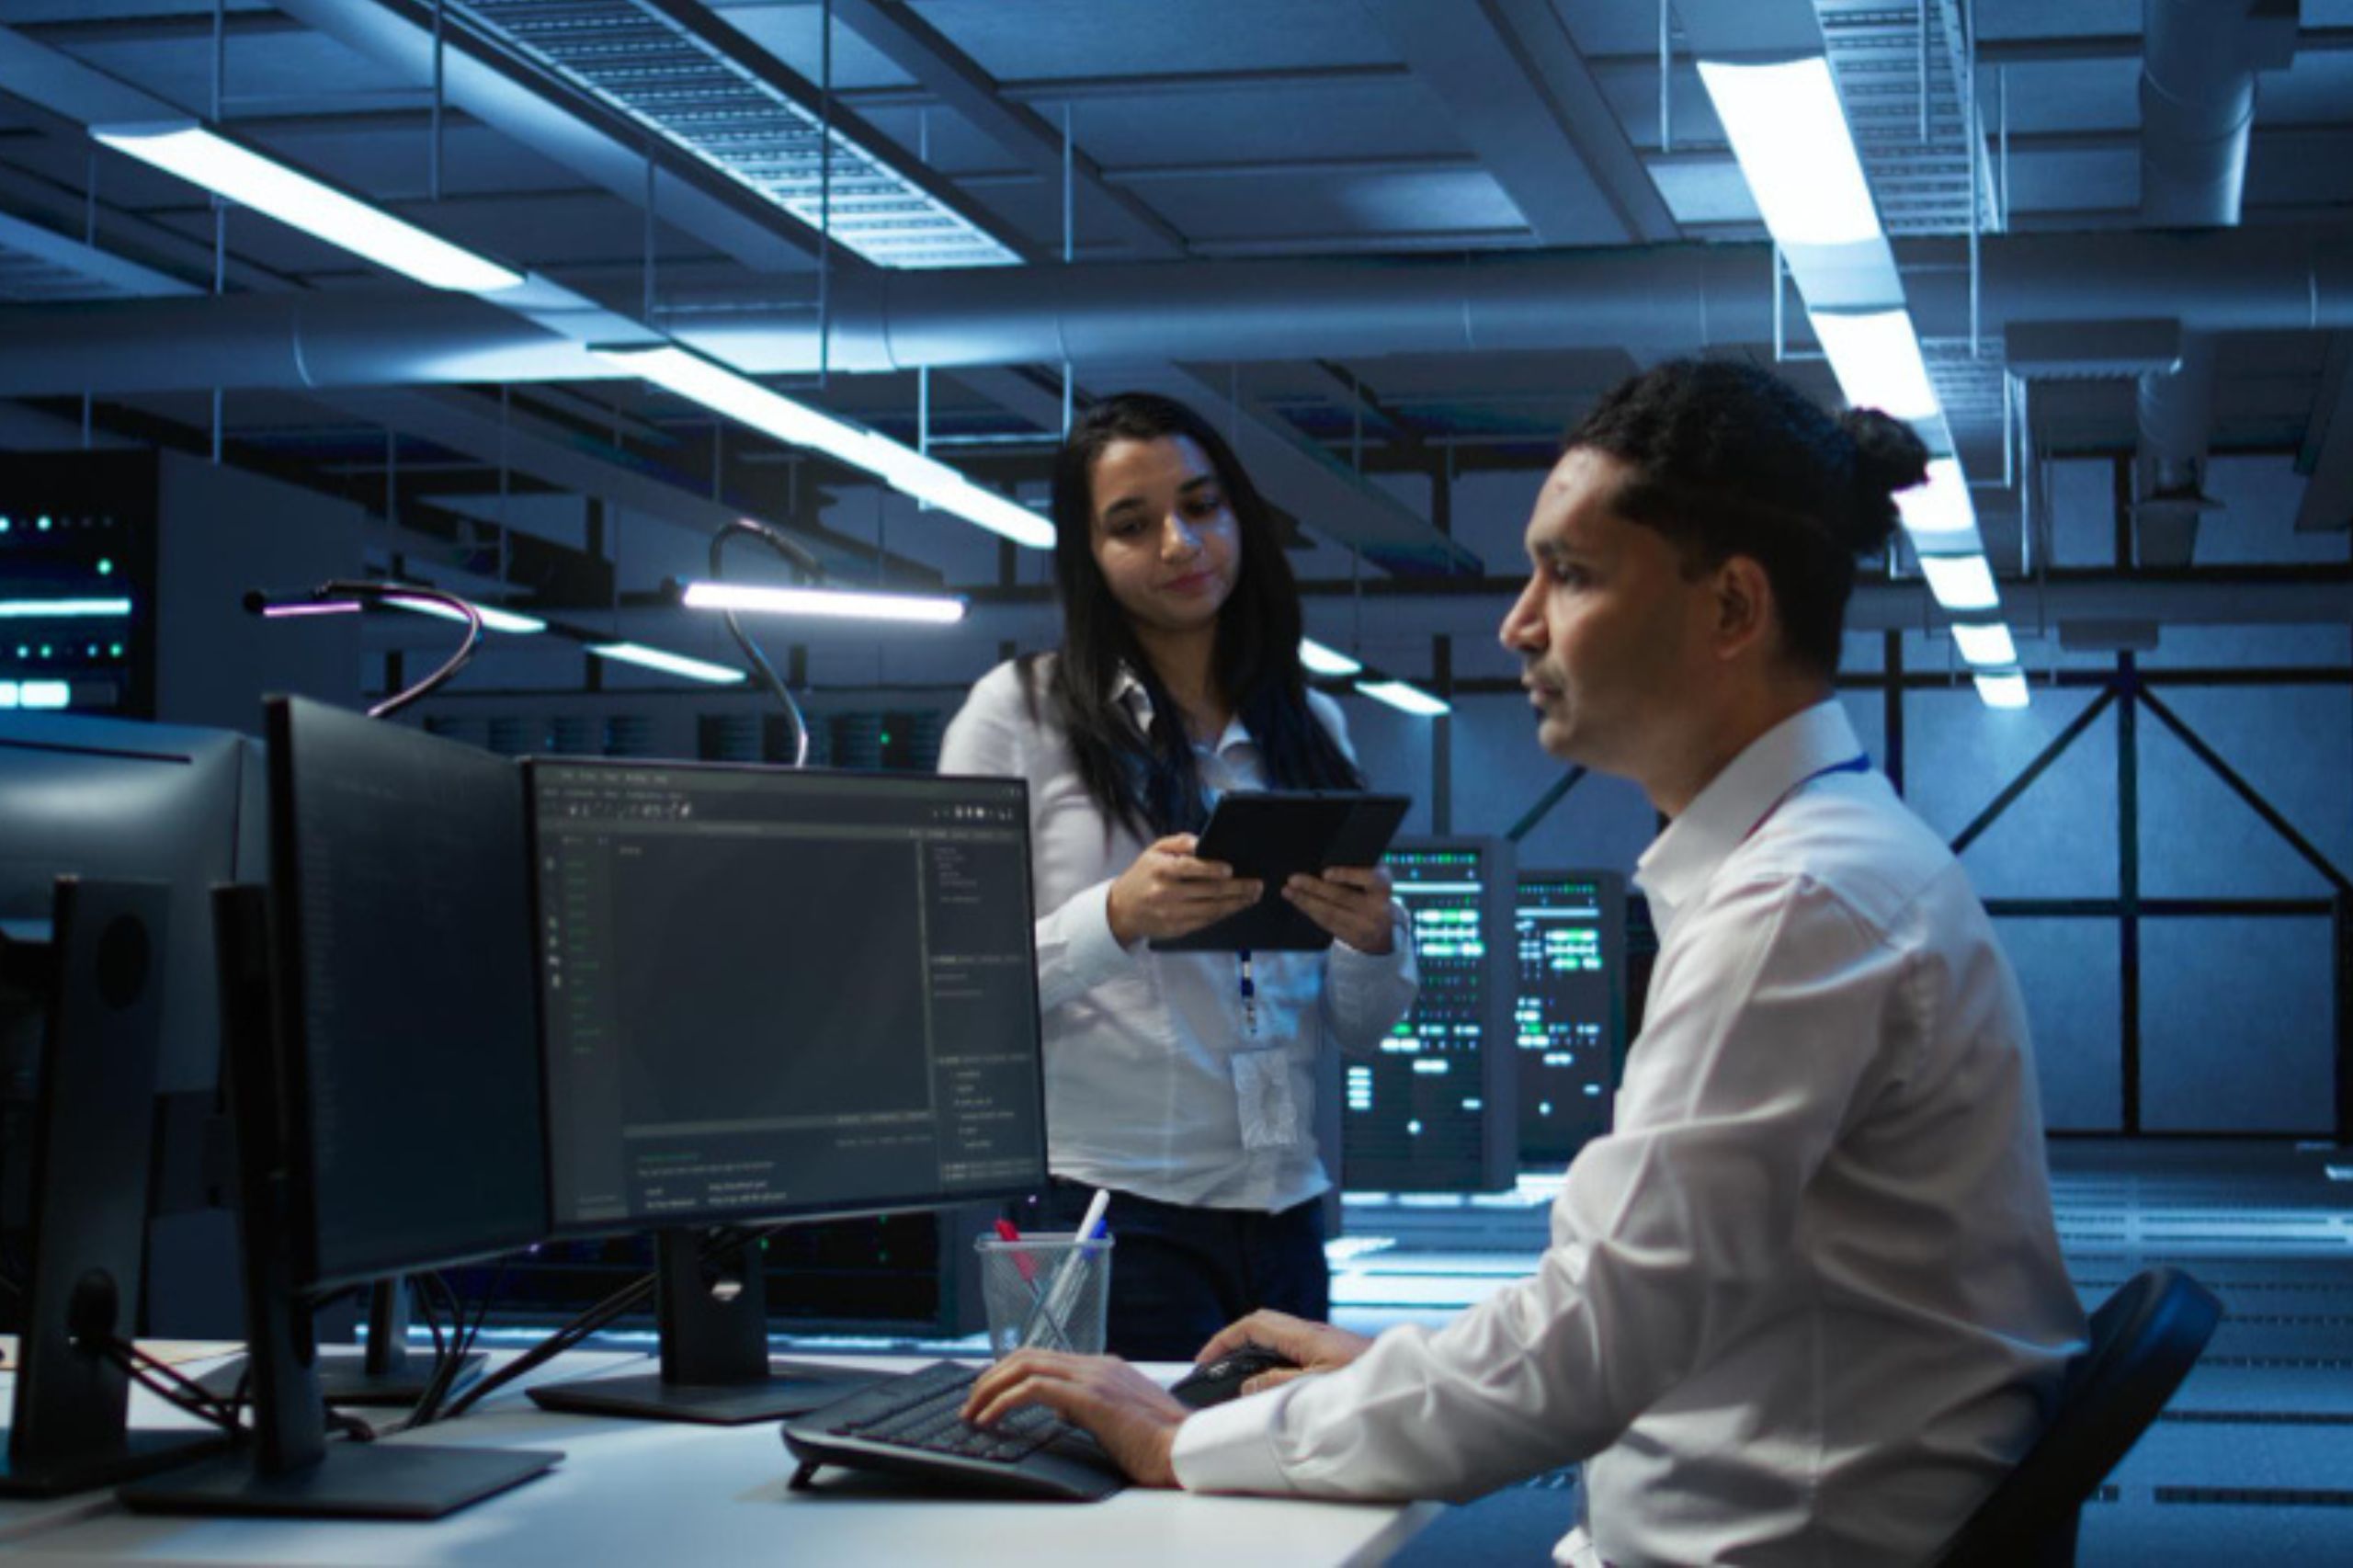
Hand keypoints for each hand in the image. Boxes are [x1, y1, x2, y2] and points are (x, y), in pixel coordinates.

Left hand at [961, 1351, 1188, 1487]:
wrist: (1188, 1448)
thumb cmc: (1162, 1444)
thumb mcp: (1119, 1420)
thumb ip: (1090, 1408)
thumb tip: (1063, 1409)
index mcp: (1105, 1368)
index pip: (1045, 1357)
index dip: (1010, 1371)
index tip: (990, 1391)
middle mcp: (1097, 1365)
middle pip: (1028, 1355)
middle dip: (992, 1376)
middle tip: (972, 1401)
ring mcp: (1094, 1376)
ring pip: (1025, 1366)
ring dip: (990, 1387)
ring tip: (973, 1411)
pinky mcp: (1089, 1396)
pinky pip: (1032, 1389)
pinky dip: (1003, 1401)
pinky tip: (990, 1418)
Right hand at [1106, 834, 1263, 946]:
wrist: (1121, 910)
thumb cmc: (1143, 875)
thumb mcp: (1154, 851)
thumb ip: (1180, 842)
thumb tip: (1204, 841)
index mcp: (1160, 870)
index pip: (1188, 868)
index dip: (1210, 869)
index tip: (1230, 869)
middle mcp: (1165, 893)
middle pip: (1207, 891)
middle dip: (1236, 888)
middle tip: (1256, 885)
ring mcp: (1171, 914)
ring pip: (1210, 910)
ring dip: (1235, 904)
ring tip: (1253, 896)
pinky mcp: (1176, 929)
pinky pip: (1205, 922)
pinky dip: (1223, 914)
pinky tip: (1236, 907)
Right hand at [1196, 1310, 1372, 1394]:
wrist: (1406, 1383)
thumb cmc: (1367, 1383)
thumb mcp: (1317, 1387)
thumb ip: (1279, 1385)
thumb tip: (1247, 1385)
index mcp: (1305, 1335)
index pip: (1253, 1325)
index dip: (1224, 1340)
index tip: (1205, 1359)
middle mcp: (1312, 1333)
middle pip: (1262, 1327)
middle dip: (1233, 1344)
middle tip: (1214, 1368)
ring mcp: (1322, 1342)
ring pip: (1277, 1339)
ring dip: (1252, 1355)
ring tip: (1236, 1380)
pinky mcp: (1332, 1354)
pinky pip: (1291, 1351)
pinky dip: (1272, 1364)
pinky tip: (1272, 1386)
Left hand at [1282, 865, 1396, 953]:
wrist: (1387, 930)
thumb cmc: (1372, 894)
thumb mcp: (1374, 880)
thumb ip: (1358, 870)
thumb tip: (1323, 860)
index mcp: (1383, 886)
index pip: (1368, 878)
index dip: (1346, 875)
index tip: (1325, 873)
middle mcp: (1378, 907)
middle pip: (1343, 897)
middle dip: (1315, 888)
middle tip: (1293, 879)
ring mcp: (1365, 925)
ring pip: (1331, 913)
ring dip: (1306, 901)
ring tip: (1288, 891)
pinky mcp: (1352, 938)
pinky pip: (1327, 924)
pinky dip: (1310, 911)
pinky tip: (1298, 902)